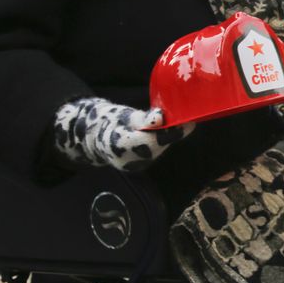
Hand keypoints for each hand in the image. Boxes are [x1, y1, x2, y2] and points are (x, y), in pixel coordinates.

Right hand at [52, 98, 193, 172]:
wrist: (94, 137)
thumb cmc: (109, 121)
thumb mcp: (123, 115)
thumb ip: (142, 119)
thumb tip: (160, 119)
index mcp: (121, 145)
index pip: (152, 141)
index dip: (171, 133)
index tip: (189, 123)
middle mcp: (128, 160)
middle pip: (157, 147)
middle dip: (173, 135)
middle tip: (188, 122)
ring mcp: (133, 166)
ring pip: (157, 151)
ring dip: (168, 138)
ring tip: (181, 125)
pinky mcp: (138, 167)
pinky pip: (154, 154)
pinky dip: (162, 143)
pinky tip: (169, 133)